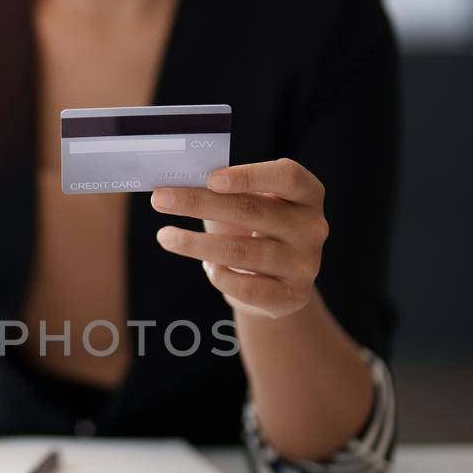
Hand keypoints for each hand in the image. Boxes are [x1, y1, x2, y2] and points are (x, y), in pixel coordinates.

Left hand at [150, 158, 327, 319]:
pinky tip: (207, 267)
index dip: (249, 176)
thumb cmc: (253, 230)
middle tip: (159, 200)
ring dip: (194, 244)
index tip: (210, 178)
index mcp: (308, 194)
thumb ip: (225, 190)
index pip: (287, 177)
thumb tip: (175, 184)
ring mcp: (305, 263)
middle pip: (252, 211)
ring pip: (241, 252)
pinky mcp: (292, 296)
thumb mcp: (247, 204)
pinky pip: (245, 286)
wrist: (275, 282)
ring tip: (166, 236)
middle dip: (198, 203)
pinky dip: (219, 275)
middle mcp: (313, 227)